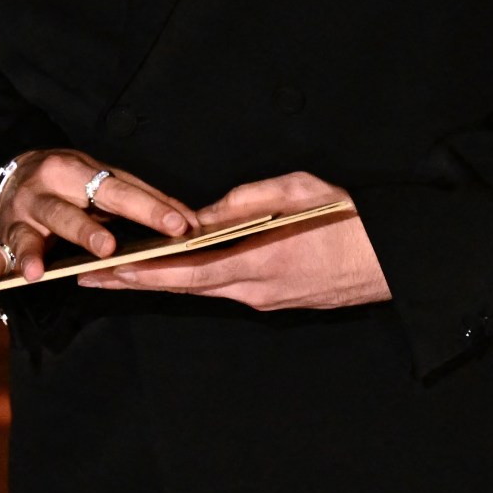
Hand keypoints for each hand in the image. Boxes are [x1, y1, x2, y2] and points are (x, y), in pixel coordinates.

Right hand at [0, 148, 193, 291]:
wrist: (15, 171)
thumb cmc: (72, 181)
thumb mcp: (104, 178)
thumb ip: (143, 198)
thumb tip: (190, 222)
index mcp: (76, 172)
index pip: (117, 191)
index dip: (148, 209)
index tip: (178, 226)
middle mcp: (45, 192)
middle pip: (67, 214)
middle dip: (87, 231)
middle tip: (109, 247)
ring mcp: (20, 216)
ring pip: (26, 237)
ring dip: (31, 254)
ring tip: (38, 273)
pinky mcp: (0, 237)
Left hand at [77, 170, 389, 308]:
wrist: (402, 260)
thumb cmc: (355, 219)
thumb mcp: (300, 191)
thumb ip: (246, 200)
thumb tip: (202, 213)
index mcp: (262, 263)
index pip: (188, 275)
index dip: (144, 274)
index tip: (107, 270)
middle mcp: (260, 290)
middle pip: (186, 288)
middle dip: (136, 281)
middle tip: (90, 277)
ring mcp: (271, 300)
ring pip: (206, 290)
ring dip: (164, 281)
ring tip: (121, 270)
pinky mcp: (282, 300)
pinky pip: (229, 289)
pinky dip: (197, 280)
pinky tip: (177, 269)